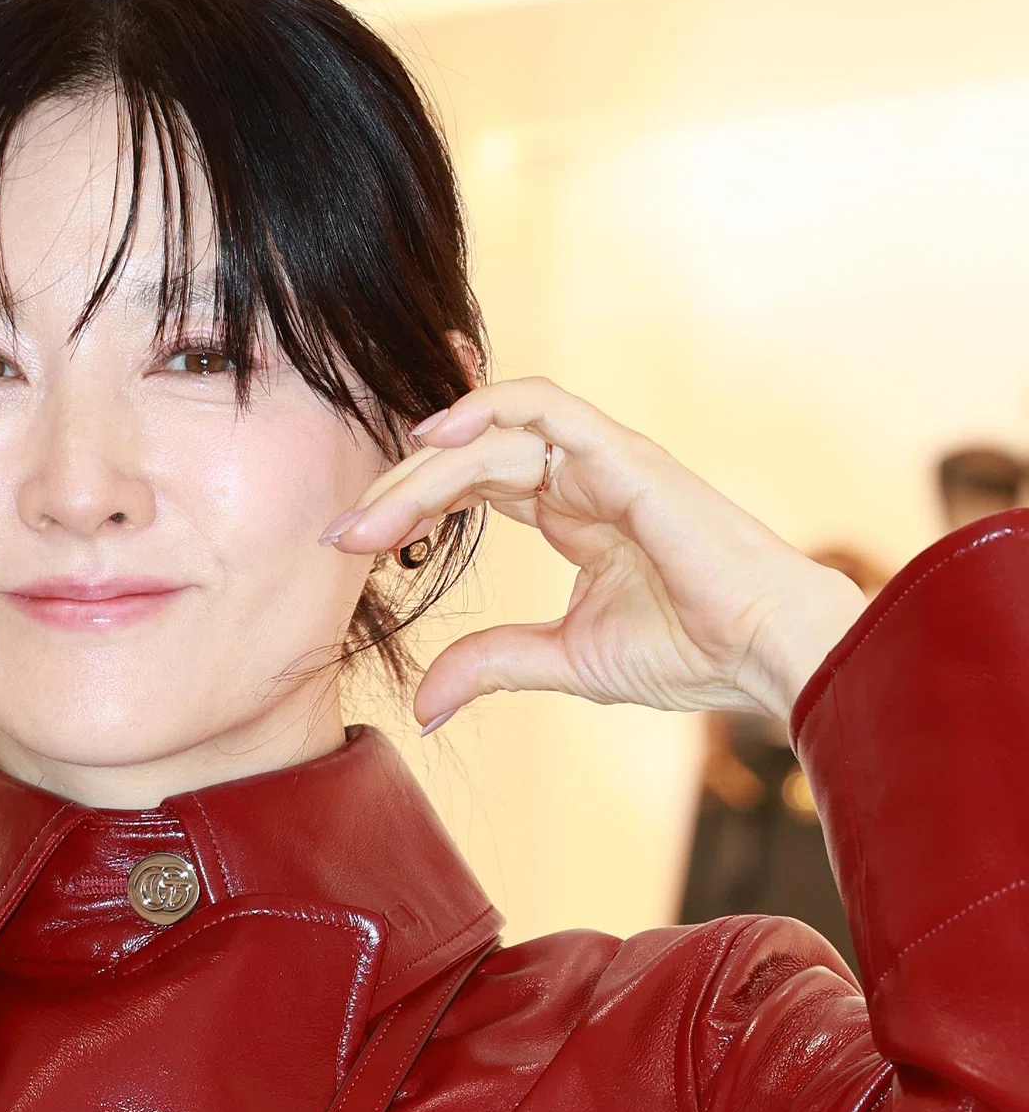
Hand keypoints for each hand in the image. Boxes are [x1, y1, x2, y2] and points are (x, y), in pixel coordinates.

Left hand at [321, 377, 868, 729]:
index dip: (409, 503)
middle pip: (467, 458)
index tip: (349, 544)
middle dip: (398, 492)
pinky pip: (544, 406)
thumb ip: (491, 664)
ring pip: (489, 435)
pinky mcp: (624, 456)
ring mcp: (603, 459)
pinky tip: (432, 440)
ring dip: (422, 472)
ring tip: (371, 518)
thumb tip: (422, 705)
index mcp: (571, 511)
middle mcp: (581, 475)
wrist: (769, 657)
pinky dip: (485, 408)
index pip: (471, 483)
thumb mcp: (563, 662)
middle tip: (341, 535)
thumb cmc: (691, 653)